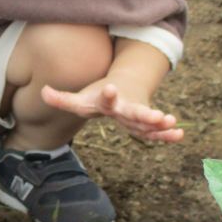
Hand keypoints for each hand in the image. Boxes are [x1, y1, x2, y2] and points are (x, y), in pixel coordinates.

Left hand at [41, 80, 183, 142]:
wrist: (121, 87)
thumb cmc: (96, 96)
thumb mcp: (78, 99)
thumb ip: (61, 98)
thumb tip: (42, 92)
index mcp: (106, 100)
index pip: (105, 98)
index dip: (107, 94)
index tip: (111, 87)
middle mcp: (124, 106)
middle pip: (134, 111)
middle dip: (144, 114)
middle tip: (157, 115)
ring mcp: (136, 113)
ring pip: (148, 121)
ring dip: (159, 124)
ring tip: (171, 123)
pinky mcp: (145, 122)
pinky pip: (156, 131)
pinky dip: (166, 134)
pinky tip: (179, 135)